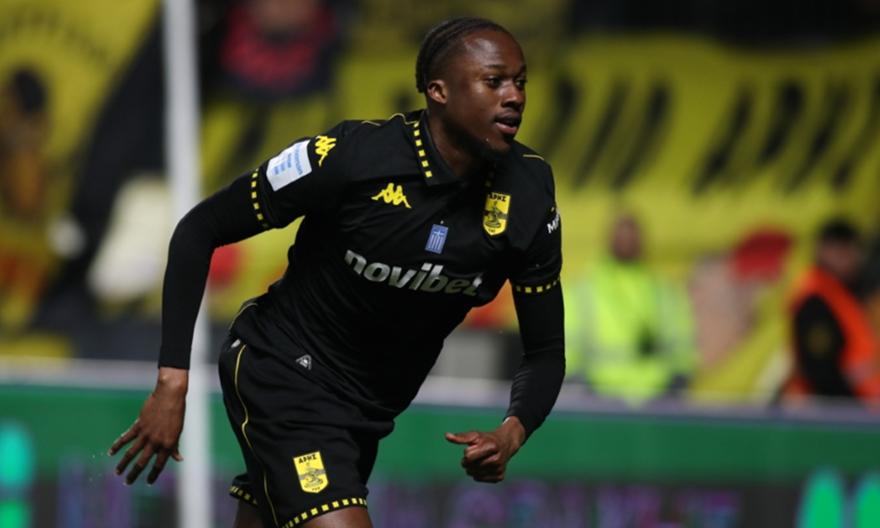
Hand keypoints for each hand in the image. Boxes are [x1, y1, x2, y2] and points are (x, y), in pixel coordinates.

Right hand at [109, 367, 187, 484]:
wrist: (170, 396)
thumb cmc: (177, 413)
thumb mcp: (178, 431)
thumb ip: (175, 446)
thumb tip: (179, 459)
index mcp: (168, 444)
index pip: (159, 464)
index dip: (153, 474)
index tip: (148, 482)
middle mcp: (156, 441)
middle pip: (143, 462)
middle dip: (134, 474)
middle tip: (127, 483)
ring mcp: (147, 434)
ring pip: (132, 453)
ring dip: (123, 464)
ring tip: (117, 473)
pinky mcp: (139, 425)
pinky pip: (126, 438)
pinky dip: (117, 445)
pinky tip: (110, 452)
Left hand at [445, 416, 525, 482]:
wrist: (505, 444)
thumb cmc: (486, 439)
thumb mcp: (475, 435)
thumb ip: (460, 437)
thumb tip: (446, 435)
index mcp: (491, 446)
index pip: (468, 456)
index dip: (466, 453)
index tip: (472, 448)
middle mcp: (497, 459)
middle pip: (470, 466)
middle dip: (468, 461)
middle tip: (474, 455)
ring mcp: (499, 469)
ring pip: (474, 474)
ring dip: (472, 468)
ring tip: (479, 461)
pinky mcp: (499, 477)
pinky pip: (479, 479)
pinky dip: (478, 473)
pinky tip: (484, 466)